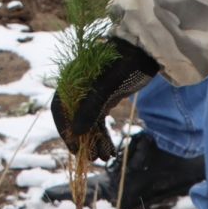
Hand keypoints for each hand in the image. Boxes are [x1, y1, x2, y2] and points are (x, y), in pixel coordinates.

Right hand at [52, 36, 159, 160]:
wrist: (148, 50)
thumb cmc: (126, 62)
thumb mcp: (108, 86)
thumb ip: (91, 108)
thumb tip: (76, 132)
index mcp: (73, 78)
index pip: (60, 107)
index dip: (65, 129)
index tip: (75, 149)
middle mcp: (79, 86)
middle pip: (74, 118)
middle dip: (83, 140)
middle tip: (93, 158)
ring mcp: (92, 92)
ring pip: (89, 122)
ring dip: (95, 141)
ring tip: (105, 158)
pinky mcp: (105, 96)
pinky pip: (99, 119)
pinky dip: (104, 134)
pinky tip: (110, 150)